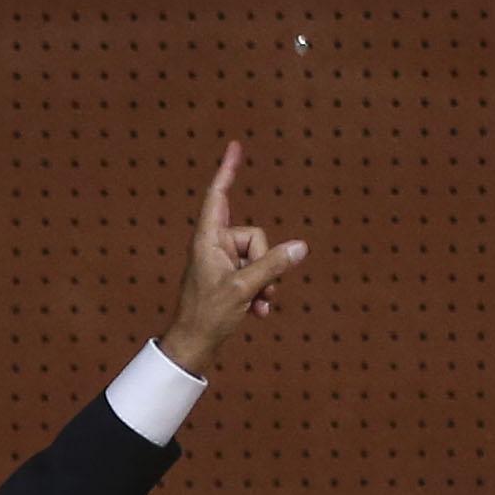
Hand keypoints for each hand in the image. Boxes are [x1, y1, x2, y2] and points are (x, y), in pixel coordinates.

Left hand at [160, 140, 306, 376]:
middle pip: (255, 237)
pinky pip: (257, 274)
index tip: (234, 147)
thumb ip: (272, 266)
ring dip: (264, 283)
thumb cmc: (207, 317)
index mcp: (207, 241)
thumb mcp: (243, 289)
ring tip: (256, 305)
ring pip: (260, 258)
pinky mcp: (230, 278)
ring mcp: (222, 263)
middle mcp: (214, 247)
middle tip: (257, 291)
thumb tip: (300, 247)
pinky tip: (258, 312)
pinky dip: (260, 292)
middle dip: (265, 264)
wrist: (193, 347)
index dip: (227, 171)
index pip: (219, 196)